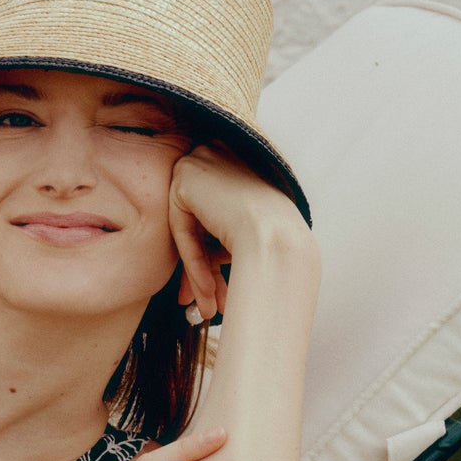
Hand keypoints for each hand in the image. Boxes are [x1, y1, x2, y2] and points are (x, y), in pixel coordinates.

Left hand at [169, 145, 307, 322]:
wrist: (280, 239)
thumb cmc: (277, 240)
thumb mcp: (247, 230)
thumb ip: (221, 234)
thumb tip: (202, 264)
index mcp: (235, 159)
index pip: (213, 214)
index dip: (212, 256)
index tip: (213, 290)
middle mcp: (216, 152)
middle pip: (198, 222)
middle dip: (202, 270)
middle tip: (206, 302)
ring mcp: (199, 161)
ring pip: (190, 230)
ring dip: (199, 274)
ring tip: (209, 308)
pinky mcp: (185, 179)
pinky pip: (181, 229)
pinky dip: (192, 261)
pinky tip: (205, 292)